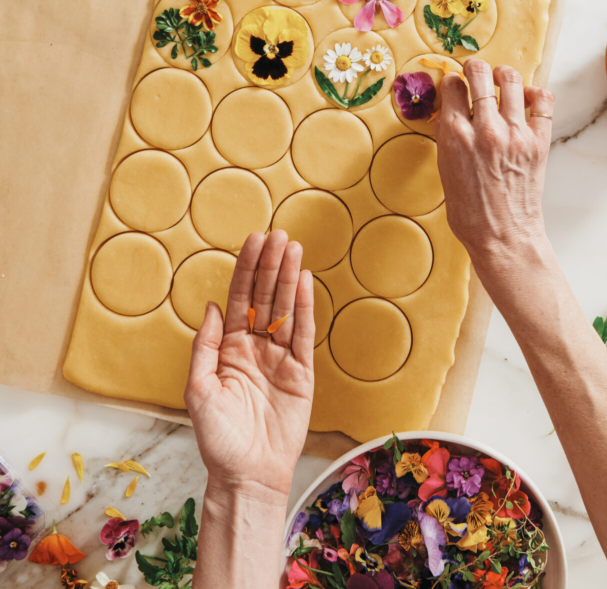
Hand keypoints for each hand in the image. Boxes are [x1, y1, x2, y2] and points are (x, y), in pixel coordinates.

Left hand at [184, 229, 314, 504]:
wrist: (246, 474)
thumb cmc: (218, 438)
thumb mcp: (198, 390)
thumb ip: (205, 346)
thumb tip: (213, 307)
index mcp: (230, 349)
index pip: (240, 299)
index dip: (247, 269)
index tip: (253, 241)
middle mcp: (256, 348)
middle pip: (265, 297)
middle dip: (270, 265)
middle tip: (278, 234)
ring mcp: (280, 358)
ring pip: (285, 309)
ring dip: (288, 278)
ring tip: (293, 248)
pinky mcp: (302, 373)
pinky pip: (304, 334)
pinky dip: (305, 307)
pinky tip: (304, 282)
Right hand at [435, 58, 553, 271]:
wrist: (502, 235)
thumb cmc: (469, 210)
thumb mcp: (445, 168)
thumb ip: (449, 135)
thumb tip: (452, 111)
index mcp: (455, 135)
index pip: (452, 85)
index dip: (452, 82)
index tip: (455, 86)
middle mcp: (485, 128)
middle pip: (479, 73)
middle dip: (474, 68)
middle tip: (475, 72)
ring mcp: (515, 133)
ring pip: (511, 79)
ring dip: (503, 75)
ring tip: (500, 80)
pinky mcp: (539, 141)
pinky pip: (542, 100)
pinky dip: (534, 93)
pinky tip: (526, 99)